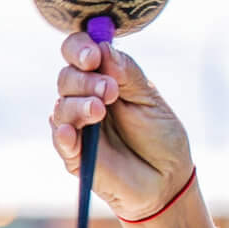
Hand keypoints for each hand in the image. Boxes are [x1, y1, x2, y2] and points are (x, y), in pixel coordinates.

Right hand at [49, 31, 193, 219]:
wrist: (168, 178)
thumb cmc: (160, 136)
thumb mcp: (150, 101)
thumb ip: (128, 75)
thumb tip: (105, 48)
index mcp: (103, 78)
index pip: (79, 52)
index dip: (80, 48)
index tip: (94, 55)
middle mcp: (84, 98)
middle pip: (66, 77)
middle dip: (85, 79)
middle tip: (110, 90)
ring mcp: (77, 126)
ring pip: (61, 106)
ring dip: (78, 104)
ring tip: (100, 109)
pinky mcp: (74, 155)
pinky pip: (60, 141)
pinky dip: (63, 133)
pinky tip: (70, 131)